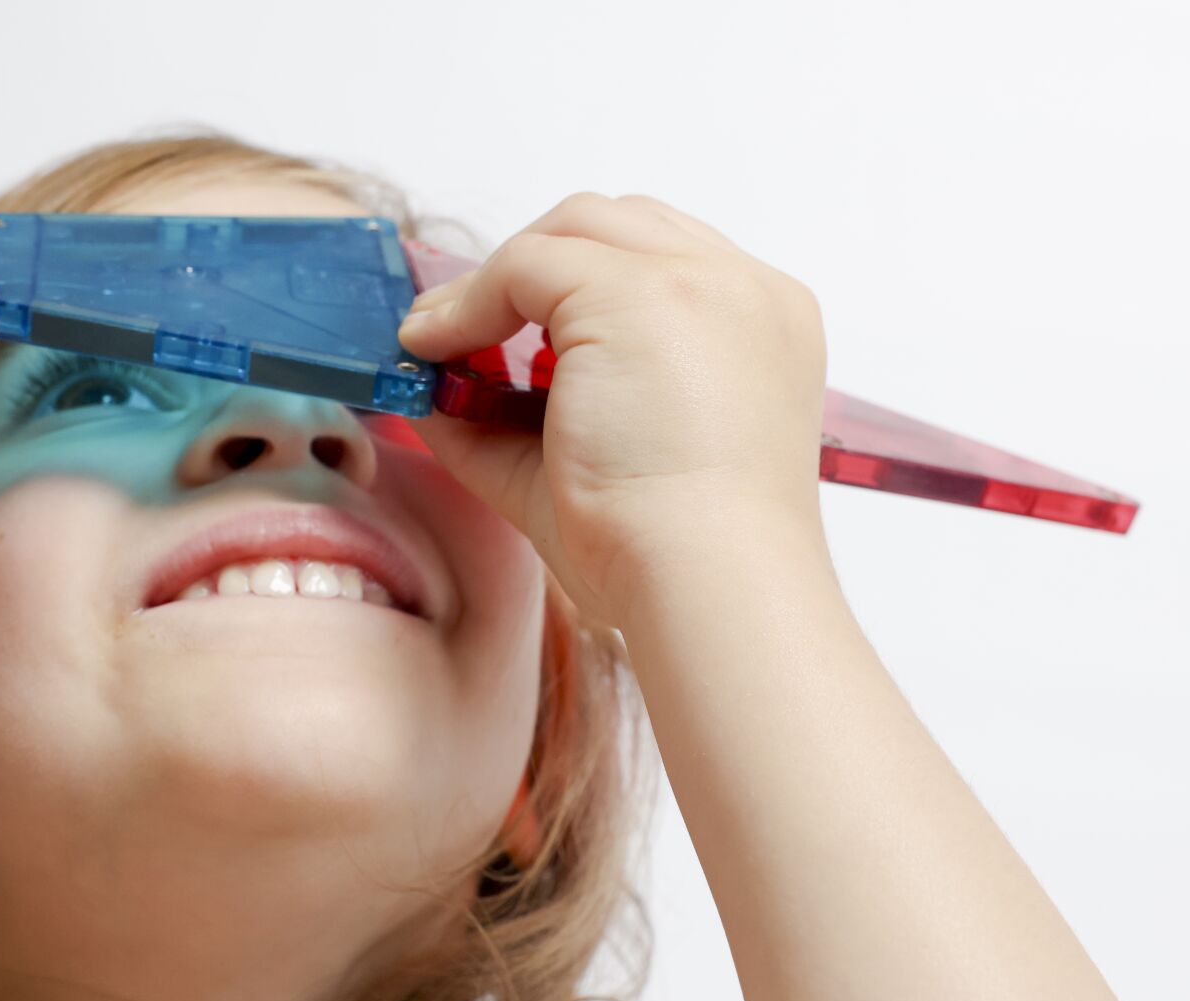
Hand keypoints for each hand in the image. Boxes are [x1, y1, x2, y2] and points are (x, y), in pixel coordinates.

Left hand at [397, 192, 828, 630]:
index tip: (505, 338)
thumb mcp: (579, 470)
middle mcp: (745, 292)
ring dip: (503, 278)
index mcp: (760, 335)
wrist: (707, 584)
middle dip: (536, 268)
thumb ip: (509, 422)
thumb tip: (429, 389)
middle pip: (621, 227)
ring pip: (575, 228)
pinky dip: (469, 302)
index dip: (574, 290)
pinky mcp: (638, 291)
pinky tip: (434, 349)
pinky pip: (526, 263)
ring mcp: (698, 282)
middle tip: (462, 334)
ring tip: (442, 343)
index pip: (660, 267)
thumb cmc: (664, 557)